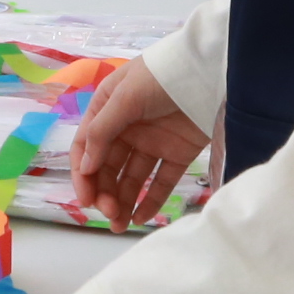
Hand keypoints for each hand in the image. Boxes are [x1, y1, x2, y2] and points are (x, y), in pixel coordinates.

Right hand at [66, 58, 208, 231]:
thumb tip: (85, 167)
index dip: (83, 175)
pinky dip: (151, 200)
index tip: (86, 200)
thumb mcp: (124, 97)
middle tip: (109, 214)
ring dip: (123, 200)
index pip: (86, 147)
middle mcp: (126, 128)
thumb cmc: (160, 76)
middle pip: (107, 167)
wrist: (210, 70)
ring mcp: (152, 142)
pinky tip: (142, 217)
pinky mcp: (178, 153)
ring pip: (132, 178)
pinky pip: (161, 181)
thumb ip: (102, 132)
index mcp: (107, 110)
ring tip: (120, 224)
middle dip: (104, 192)